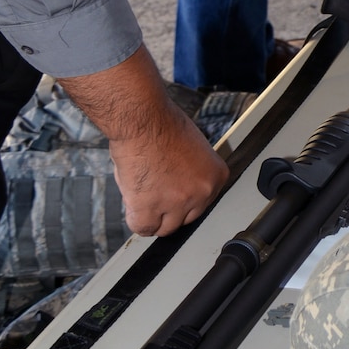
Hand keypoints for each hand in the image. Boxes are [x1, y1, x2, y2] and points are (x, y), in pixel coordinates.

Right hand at [109, 103, 230, 236]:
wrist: (143, 120)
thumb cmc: (162, 124)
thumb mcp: (193, 148)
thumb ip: (192, 172)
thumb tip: (181, 187)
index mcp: (215, 176)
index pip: (202, 203)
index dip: (183, 198)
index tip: (172, 191)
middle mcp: (202, 192)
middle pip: (186, 219)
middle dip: (170, 210)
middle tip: (155, 193)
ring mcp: (178, 202)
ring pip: (165, 228)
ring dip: (153, 217)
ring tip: (143, 195)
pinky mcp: (151, 208)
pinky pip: (143, 228)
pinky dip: (135, 218)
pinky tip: (133, 202)